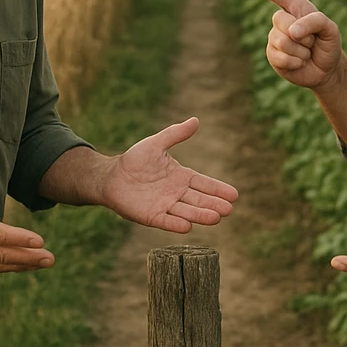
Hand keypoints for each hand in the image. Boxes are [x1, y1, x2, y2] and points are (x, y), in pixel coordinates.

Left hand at [101, 117, 238, 232]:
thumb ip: (175, 134)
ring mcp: (165, 206)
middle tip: (229, 210)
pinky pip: (166, 221)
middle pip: (199, 200)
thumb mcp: (156, 143)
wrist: (112, 176)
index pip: (204, 184)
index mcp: (181, 177)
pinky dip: (176, 224)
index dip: (218, 189)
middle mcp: (177, 194)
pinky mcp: (151, 216)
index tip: (234, 195)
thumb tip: (196, 120)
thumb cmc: (135, 160)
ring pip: (187, 212)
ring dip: (201, 215)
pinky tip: (188, 226)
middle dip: (214, 204)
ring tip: (215, 217)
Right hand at [238, 0, 342, 88]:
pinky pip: (281, 58)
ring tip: (307, 53)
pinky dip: (296, 62)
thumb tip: (291, 32)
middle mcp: (282, 20)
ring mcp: (274, 38)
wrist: (326, 69)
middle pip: (280, 19)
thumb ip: (314, 22)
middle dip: (302, 33)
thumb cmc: (328, 44)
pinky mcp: (272, 55)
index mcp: (295, 6)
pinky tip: (300, 63)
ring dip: (302, 51)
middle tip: (313, 41)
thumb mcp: (330, 28)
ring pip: (282, 41)